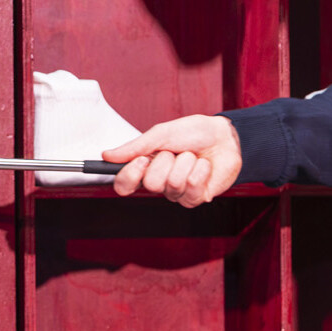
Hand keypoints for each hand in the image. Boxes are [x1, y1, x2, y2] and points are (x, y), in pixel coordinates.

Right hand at [102, 115, 242, 207]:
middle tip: (175, 152)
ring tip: (192, 156)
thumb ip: (134, 147)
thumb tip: (107, 155)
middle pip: (150, 184)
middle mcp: (159, 182)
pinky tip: (204, 165)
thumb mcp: (161, 133)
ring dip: (185, 163)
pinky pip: (191, 186)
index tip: (142, 160)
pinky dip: (200, 170)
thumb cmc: (194, 133)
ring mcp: (177, 192)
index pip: (124, 185)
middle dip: (166, 161)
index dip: (130, 175)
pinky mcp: (195, 198)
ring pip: (172, 184)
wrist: (224, 136)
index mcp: (146, 167)